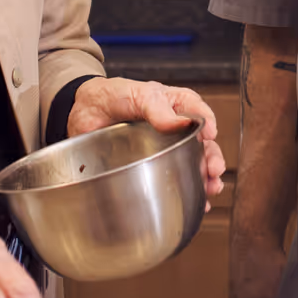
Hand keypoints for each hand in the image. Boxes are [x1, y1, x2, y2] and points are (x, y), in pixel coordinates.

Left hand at [67, 77, 227, 202]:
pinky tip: (198, 203)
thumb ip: (157, 108)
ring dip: (205, 179)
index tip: (210, 136)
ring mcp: (165, 150)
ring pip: (193, 165)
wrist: (84, 112)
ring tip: (210, 189)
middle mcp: (176, 128)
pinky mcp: (152, 167)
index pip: (200, 114)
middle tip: (213, 170)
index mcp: (176, 105)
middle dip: (212, 159)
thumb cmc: (114, 95)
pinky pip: (174, 181)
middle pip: (203, 145)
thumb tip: (182, 123)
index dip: (209, 125)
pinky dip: (189, 193)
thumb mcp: (137, 94)